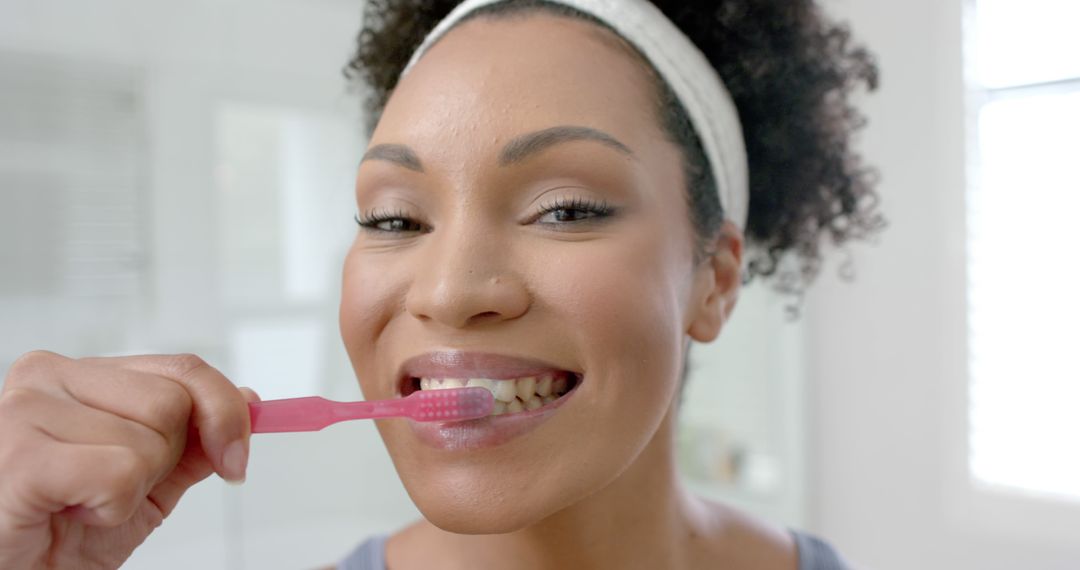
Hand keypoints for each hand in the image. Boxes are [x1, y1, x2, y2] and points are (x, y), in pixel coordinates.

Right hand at [0, 351, 257, 569]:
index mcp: (79, 374)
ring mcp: (28, 410)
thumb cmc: (60, 530)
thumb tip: (247, 399)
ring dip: (131, 492)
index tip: (235, 457)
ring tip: (81, 503)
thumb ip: (193, 441)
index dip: (224, 413)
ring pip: (149, 443)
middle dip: (163, 461)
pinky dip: (110, 508)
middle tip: (111, 490)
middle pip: (172, 404)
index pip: (182, 369)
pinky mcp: (23, 456)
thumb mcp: (146, 482)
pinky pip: (120, 474)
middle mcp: (49, 377)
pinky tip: (69, 513)